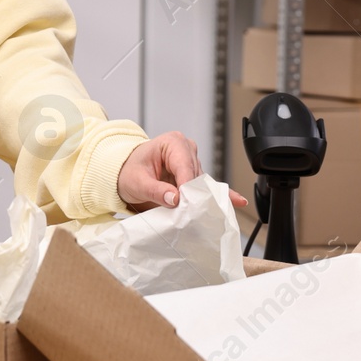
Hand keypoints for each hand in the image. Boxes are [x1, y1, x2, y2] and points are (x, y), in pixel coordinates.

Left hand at [117, 131, 248, 211]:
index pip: (185, 166)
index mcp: (172, 143)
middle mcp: (186, 150)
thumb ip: (155, 190)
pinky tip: (237, 202)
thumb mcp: (136, 181)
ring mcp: (192, 163)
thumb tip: (174, 198)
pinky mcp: (194, 176)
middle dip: (193, 197)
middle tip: (191, 216)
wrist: (124, 173)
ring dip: (199, 201)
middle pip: (196, 177)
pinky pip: (208, 187)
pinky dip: (220, 196)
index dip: (187, 187)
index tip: (186, 204)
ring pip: (202, 185)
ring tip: (196, 218)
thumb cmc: (129, 171)